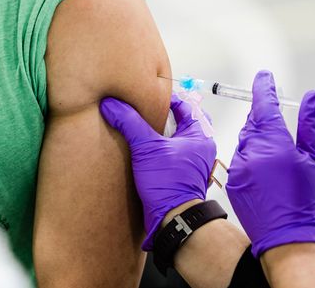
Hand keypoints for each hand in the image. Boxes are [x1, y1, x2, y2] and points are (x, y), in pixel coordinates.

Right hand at [100, 95, 215, 250]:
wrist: (173, 219)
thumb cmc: (170, 186)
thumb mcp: (147, 148)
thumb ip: (130, 124)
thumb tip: (113, 105)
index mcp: (200, 135)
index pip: (186, 105)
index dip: (168, 98)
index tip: (150, 94)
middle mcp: (199, 147)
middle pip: (183, 120)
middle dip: (166, 114)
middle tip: (148, 107)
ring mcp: (191, 161)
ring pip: (177, 137)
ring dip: (162, 131)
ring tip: (143, 125)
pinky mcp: (180, 173)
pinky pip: (171, 153)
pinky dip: (159, 147)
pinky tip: (143, 148)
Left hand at [226, 71, 314, 257]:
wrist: (286, 236)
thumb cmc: (304, 200)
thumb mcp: (313, 159)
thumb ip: (310, 124)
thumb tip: (311, 97)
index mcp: (274, 142)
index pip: (264, 105)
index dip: (264, 88)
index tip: (264, 76)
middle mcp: (251, 151)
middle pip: (253, 123)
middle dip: (263, 118)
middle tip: (275, 121)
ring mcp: (238, 166)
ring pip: (245, 141)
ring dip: (257, 141)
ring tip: (275, 158)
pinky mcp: (232, 179)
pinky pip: (239, 159)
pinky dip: (250, 159)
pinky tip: (264, 173)